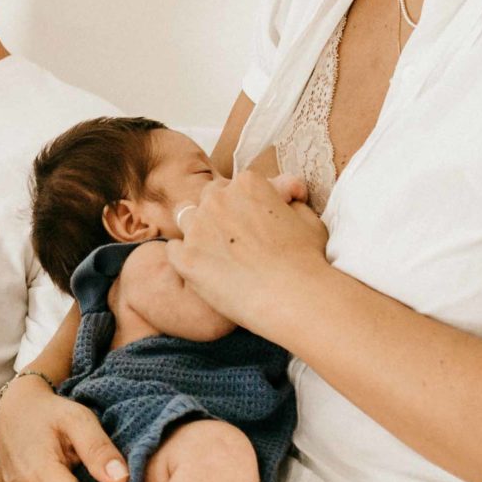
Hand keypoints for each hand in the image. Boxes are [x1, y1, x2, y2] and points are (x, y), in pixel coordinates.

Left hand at [163, 173, 328, 335]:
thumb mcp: (309, 219)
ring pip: (185, 218)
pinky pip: (173, 250)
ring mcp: (198, 228)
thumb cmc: (306, 259)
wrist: (293, 297)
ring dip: (197, 230)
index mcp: (248, 184)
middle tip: (235, 238)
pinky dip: (184, 257)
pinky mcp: (186, 258)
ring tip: (215, 252)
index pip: (236, 186)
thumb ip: (291, 200)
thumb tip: (287, 193)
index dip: (246, 204)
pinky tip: (201, 269)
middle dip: (219, 213)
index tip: (255, 222)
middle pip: (208, 197)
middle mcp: (218, 199)